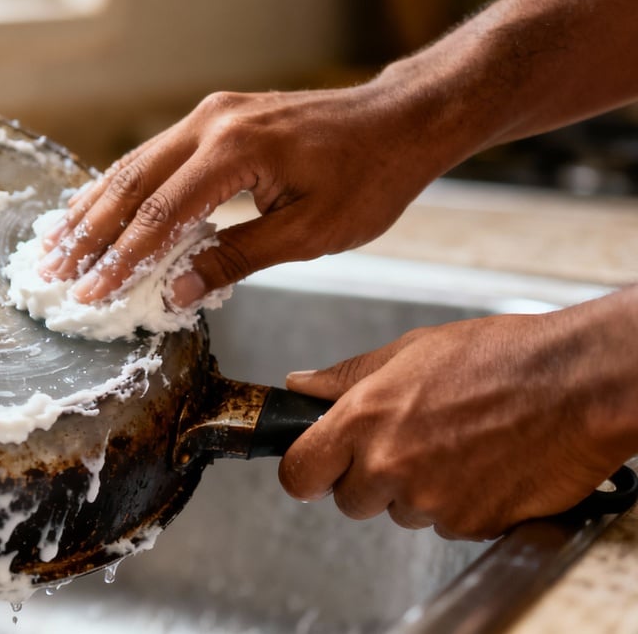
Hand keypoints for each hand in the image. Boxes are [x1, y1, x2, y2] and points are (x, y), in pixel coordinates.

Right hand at [38, 84, 469, 305]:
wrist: (400, 120)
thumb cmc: (369, 177)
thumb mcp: (309, 232)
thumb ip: (236, 259)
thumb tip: (175, 291)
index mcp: (235, 150)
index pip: (160, 214)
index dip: (121, 259)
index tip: (91, 293)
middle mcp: (212, 122)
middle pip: (131, 183)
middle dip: (88, 232)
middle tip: (53, 271)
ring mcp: (211, 114)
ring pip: (134, 164)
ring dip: (94, 207)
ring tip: (57, 243)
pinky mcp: (216, 117)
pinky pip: (155, 155)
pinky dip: (122, 186)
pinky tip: (97, 207)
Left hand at [279, 288, 637, 539]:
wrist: (577, 384)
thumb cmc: (500, 358)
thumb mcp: (410, 351)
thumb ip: (347, 378)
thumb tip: (302, 386)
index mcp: (363, 419)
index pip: (299, 474)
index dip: (306, 471)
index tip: (317, 465)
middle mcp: (389, 466)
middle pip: (349, 500)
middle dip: (369, 478)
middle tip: (408, 442)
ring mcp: (430, 501)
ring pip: (401, 513)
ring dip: (417, 490)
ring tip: (456, 444)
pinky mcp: (471, 524)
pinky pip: (446, 525)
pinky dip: (460, 503)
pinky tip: (483, 464)